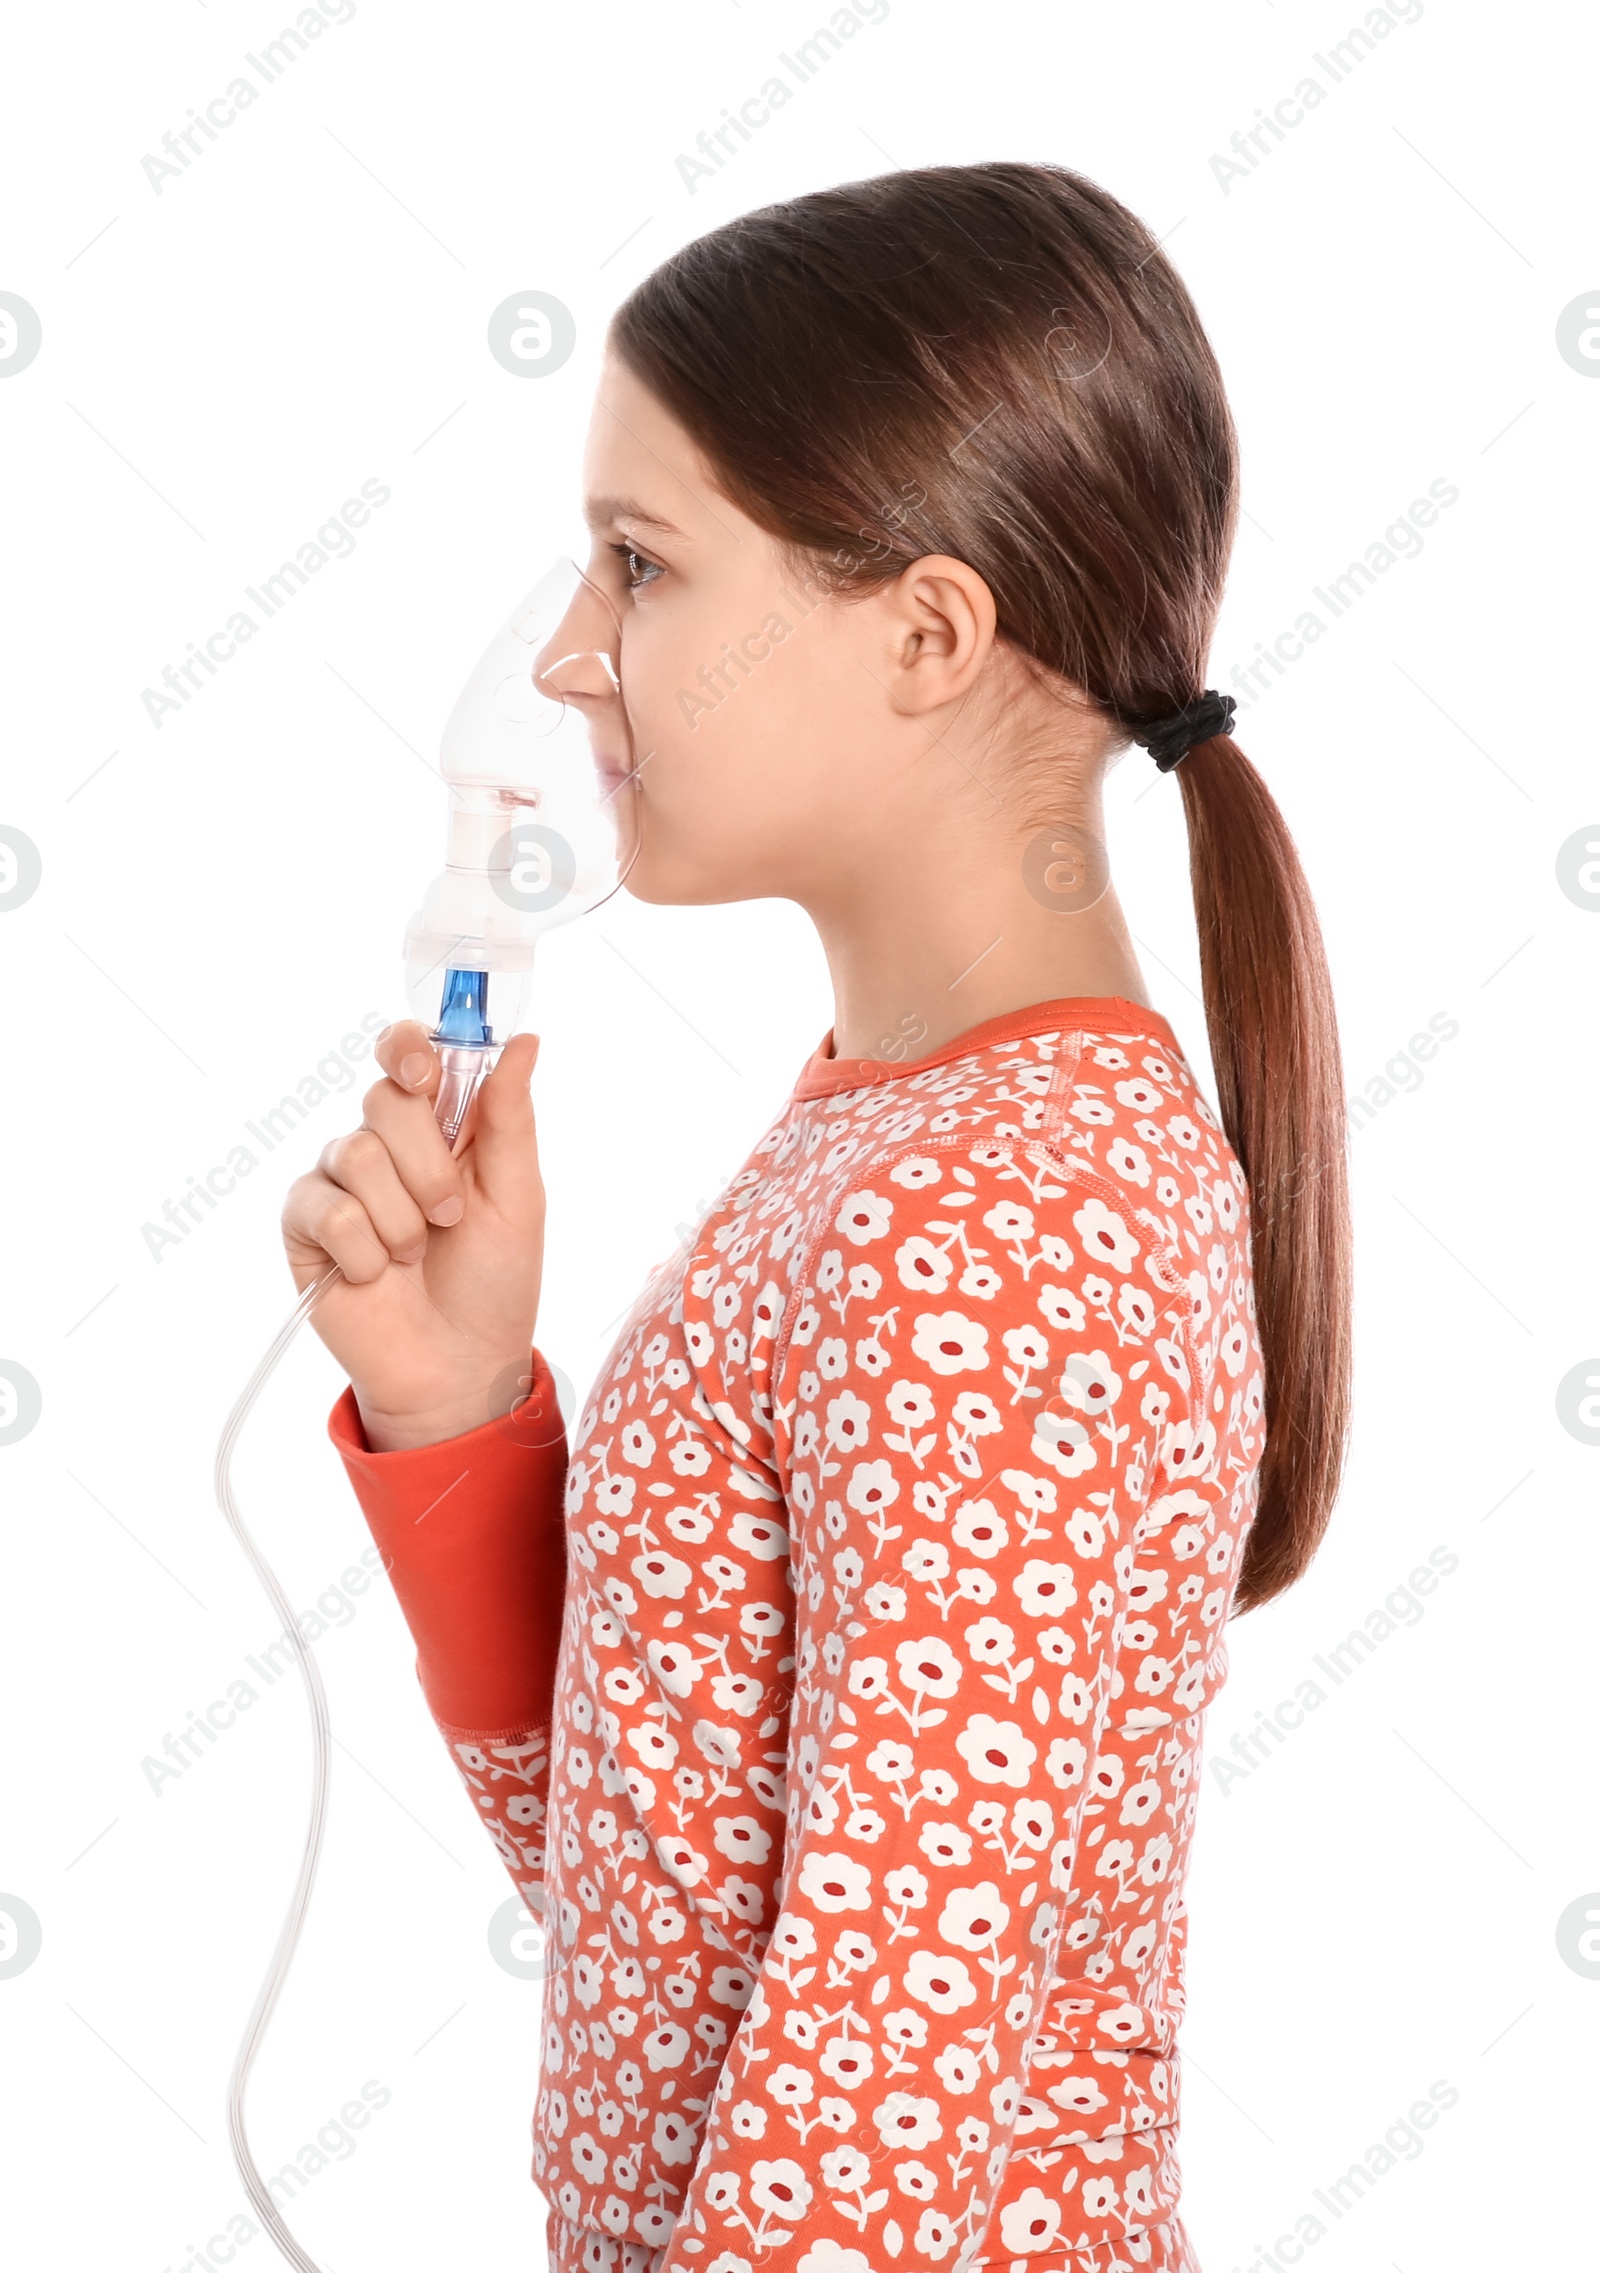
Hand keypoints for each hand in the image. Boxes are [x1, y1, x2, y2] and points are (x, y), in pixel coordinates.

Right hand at [281, 1021, 545, 1450]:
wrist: (460, 1365)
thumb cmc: (496, 1282)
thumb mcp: (518, 1197)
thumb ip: (510, 1118)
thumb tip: (525, 1041)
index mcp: (440, 1127)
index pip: (406, 1054)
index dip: (407, 1050)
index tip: (424, 1076)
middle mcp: (384, 1145)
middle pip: (383, 1099)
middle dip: (428, 1165)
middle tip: (450, 1218)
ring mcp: (340, 1184)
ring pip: (356, 1154)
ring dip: (401, 1218)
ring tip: (416, 1255)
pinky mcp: (306, 1227)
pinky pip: (328, 1210)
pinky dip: (366, 1251)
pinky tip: (378, 1277)